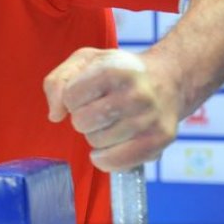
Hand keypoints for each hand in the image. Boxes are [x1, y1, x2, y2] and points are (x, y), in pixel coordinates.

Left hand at [43, 48, 179, 171]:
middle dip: (82, 117)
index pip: (70, 96)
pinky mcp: (159, 140)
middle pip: (82, 122)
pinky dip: (106, 158)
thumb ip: (58, 81)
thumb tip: (55, 114)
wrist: (168, 79)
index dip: (72, 97)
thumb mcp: (85, 61)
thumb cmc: (119, 71)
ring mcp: (149, 119)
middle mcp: (136, 93)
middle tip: (98, 109)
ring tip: (112, 121)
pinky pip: (116, 162)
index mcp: (115, 69)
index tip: (86, 92)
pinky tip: (110, 145)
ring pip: (97, 142)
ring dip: (97, 135)